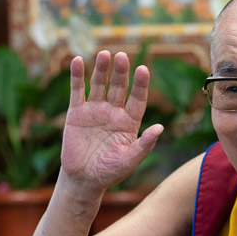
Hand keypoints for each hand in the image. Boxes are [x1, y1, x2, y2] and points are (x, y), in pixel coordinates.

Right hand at [61, 50, 163, 194]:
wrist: (83, 180)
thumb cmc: (109, 173)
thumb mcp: (129, 161)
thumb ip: (144, 145)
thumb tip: (160, 128)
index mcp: (129, 122)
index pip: (138, 99)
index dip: (140, 85)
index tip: (143, 69)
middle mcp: (113, 112)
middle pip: (118, 87)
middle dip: (120, 72)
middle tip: (121, 56)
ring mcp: (94, 110)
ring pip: (99, 85)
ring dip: (101, 69)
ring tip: (104, 54)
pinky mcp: (76, 113)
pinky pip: (77, 91)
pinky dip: (76, 76)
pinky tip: (77, 61)